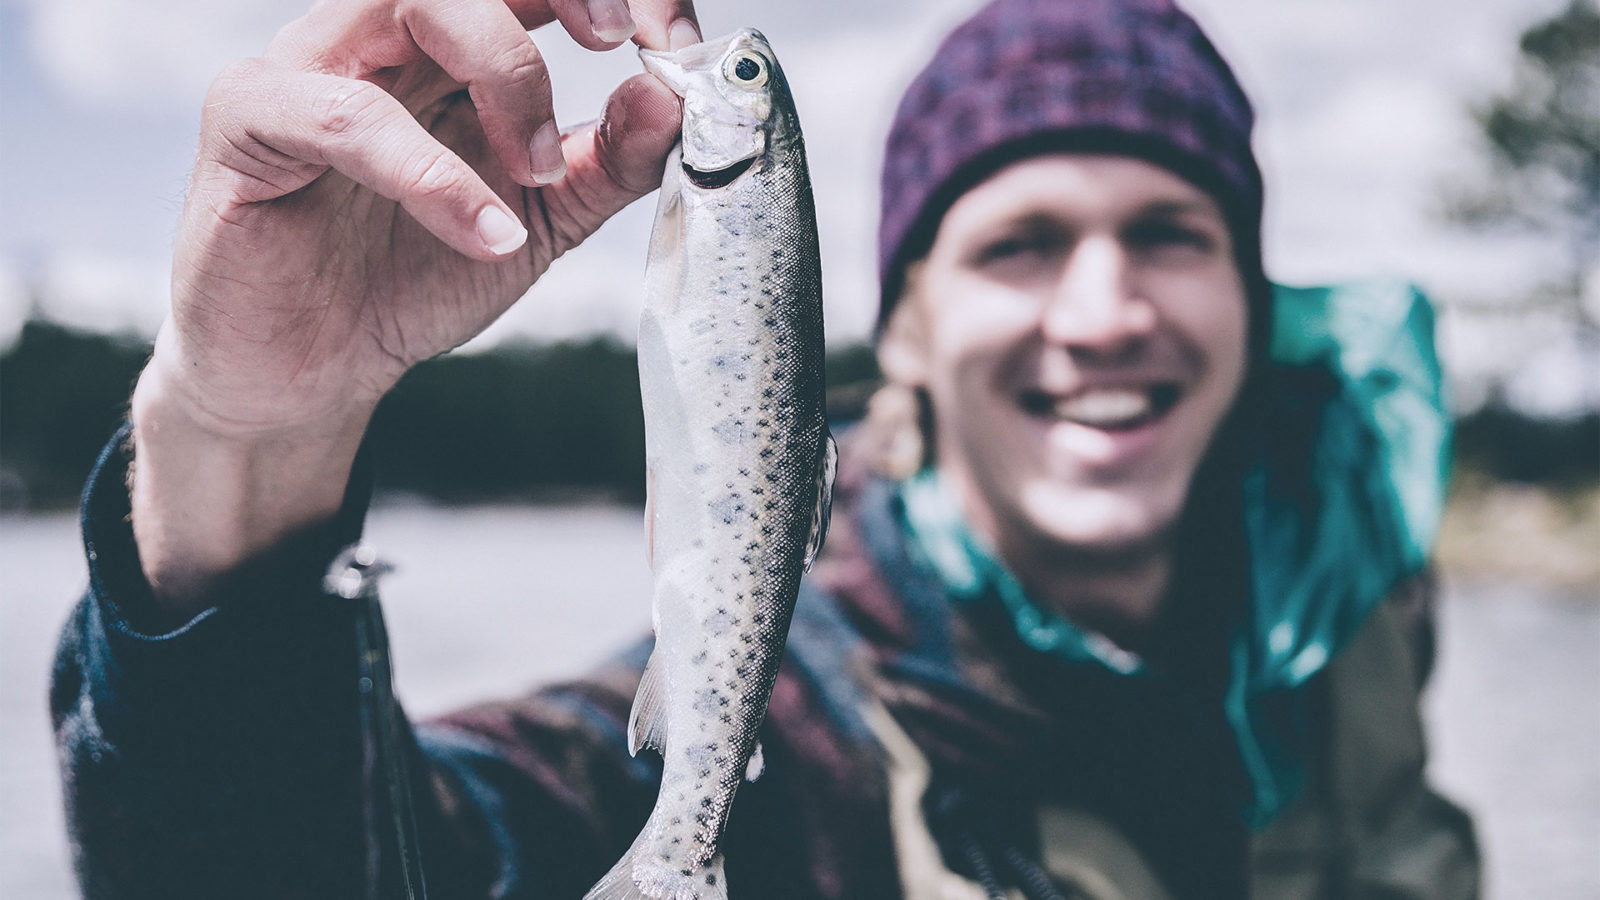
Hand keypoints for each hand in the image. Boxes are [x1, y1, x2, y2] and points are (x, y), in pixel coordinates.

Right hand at [129, 0, 698, 607]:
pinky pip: (344, 114)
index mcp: (450, 46)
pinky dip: (431, 172)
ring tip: (538, 175)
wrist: (312, 371)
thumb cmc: (410, 279)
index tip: (671, 41)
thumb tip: (670, 98)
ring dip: (504, 71)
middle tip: (625, 46)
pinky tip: (487, 234)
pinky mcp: (249, 119)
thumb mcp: (541, 222)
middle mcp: (378, 35)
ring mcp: (308, 64)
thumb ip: (607, 164)